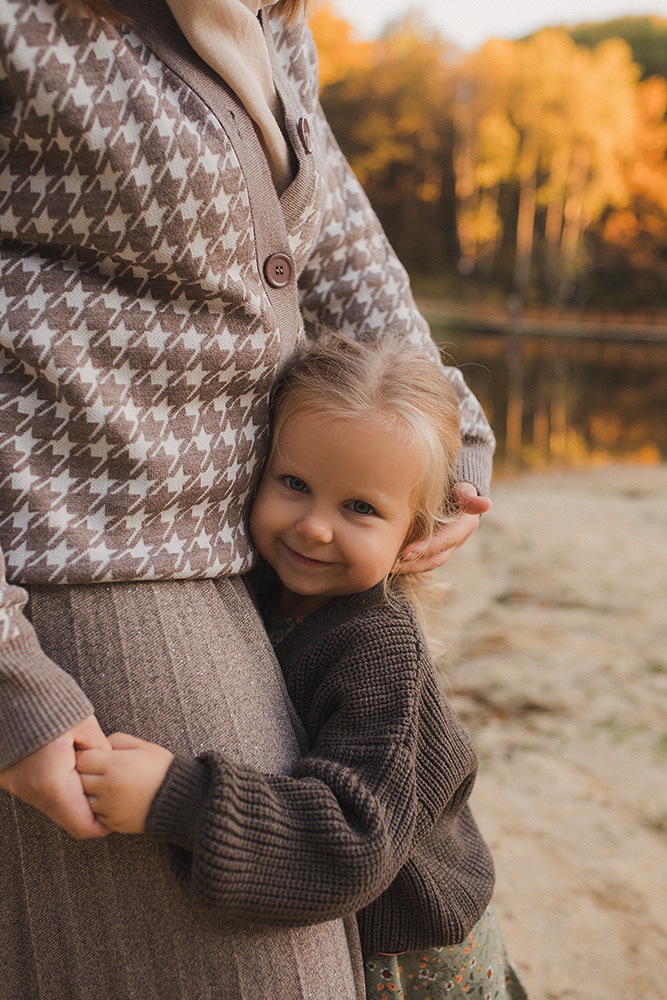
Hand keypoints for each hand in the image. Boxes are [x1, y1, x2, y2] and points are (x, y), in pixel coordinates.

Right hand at [0, 715, 111, 838]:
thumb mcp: (85, 725)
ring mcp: (18, 786)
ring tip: (87, 774)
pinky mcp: (10, 778)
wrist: (9, 692)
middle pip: (68, 817)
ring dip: (72, 796)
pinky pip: (39, 793)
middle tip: (105, 792)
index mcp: (52, 783)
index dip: (103, 825)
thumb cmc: (47, 703)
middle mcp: (32, 792)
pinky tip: (66, 766)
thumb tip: (112, 767)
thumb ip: (102, 753)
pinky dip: (56, 788)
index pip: (83, 826)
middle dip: (89, 809)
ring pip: (53, 806)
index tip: (116, 814)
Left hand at [77, 732, 173, 834]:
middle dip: (84, 774)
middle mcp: (108, 786)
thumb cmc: (162, 769)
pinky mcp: (112, 822)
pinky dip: (98, 807)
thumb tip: (100, 744)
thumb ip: (118, 740)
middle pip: (79, 779)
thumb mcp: (144, 746)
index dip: (85, 756)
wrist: (180, 800)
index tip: (93, 756)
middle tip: (96, 770)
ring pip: (83, 799)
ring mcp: (109, 806)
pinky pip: (94, 814)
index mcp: (115, 764)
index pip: (82, 759)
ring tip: (104, 785)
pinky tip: (111, 799)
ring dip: (89, 792)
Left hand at [396, 482, 490, 573]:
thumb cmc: (456, 487)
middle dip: (415, 563)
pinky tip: (390, 563)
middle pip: (437, 558)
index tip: (406, 552)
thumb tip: (486, 504)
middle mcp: (456, 541)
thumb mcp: (464, 488)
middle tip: (393, 565)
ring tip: (389, 567)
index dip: (427, 547)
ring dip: (409, 567)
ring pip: (429, 563)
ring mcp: (446, 547)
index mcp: (465, 527)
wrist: (456, 493)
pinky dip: (408, 563)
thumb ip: (470, 496)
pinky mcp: (434, 548)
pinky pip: (422, 560)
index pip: (446, 540)